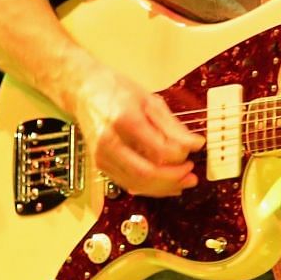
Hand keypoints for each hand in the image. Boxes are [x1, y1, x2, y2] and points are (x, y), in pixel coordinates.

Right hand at [70, 68, 203, 196]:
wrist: (84, 93)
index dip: (181, 155)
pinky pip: (128, 184)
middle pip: (146, 173)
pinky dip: (150, 188)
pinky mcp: (101, 166)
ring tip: (184, 181)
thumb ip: (172, 126)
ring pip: (137, 184)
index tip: (195, 149)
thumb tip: (196, 144)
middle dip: (173, 178)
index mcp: (124, 121)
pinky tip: (166, 184)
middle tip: (192, 173)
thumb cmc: (116, 92)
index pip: (159, 150)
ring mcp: (102, 157)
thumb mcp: (149, 100)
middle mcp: (109, 142)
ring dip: (164, 187)